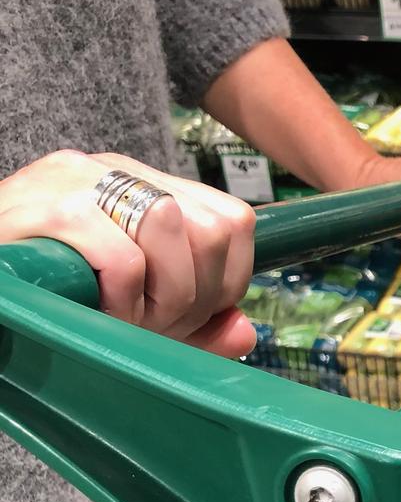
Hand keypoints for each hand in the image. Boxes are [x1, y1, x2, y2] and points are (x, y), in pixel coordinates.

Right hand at [0, 150, 256, 357]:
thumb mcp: (133, 308)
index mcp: (145, 184)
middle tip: (153, 323)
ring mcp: (81, 181)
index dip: (226, 282)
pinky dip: (121, 301)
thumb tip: (246, 331)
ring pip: (174, 229)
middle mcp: (118, 170)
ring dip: (161, 297)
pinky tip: (96, 312)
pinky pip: (124, 259)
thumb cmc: (52, 290)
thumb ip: (194, 323)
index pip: (234, 221)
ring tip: (124, 317)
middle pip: (214, 230)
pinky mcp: (52, 209)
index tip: (188, 315)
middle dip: (195, 297)